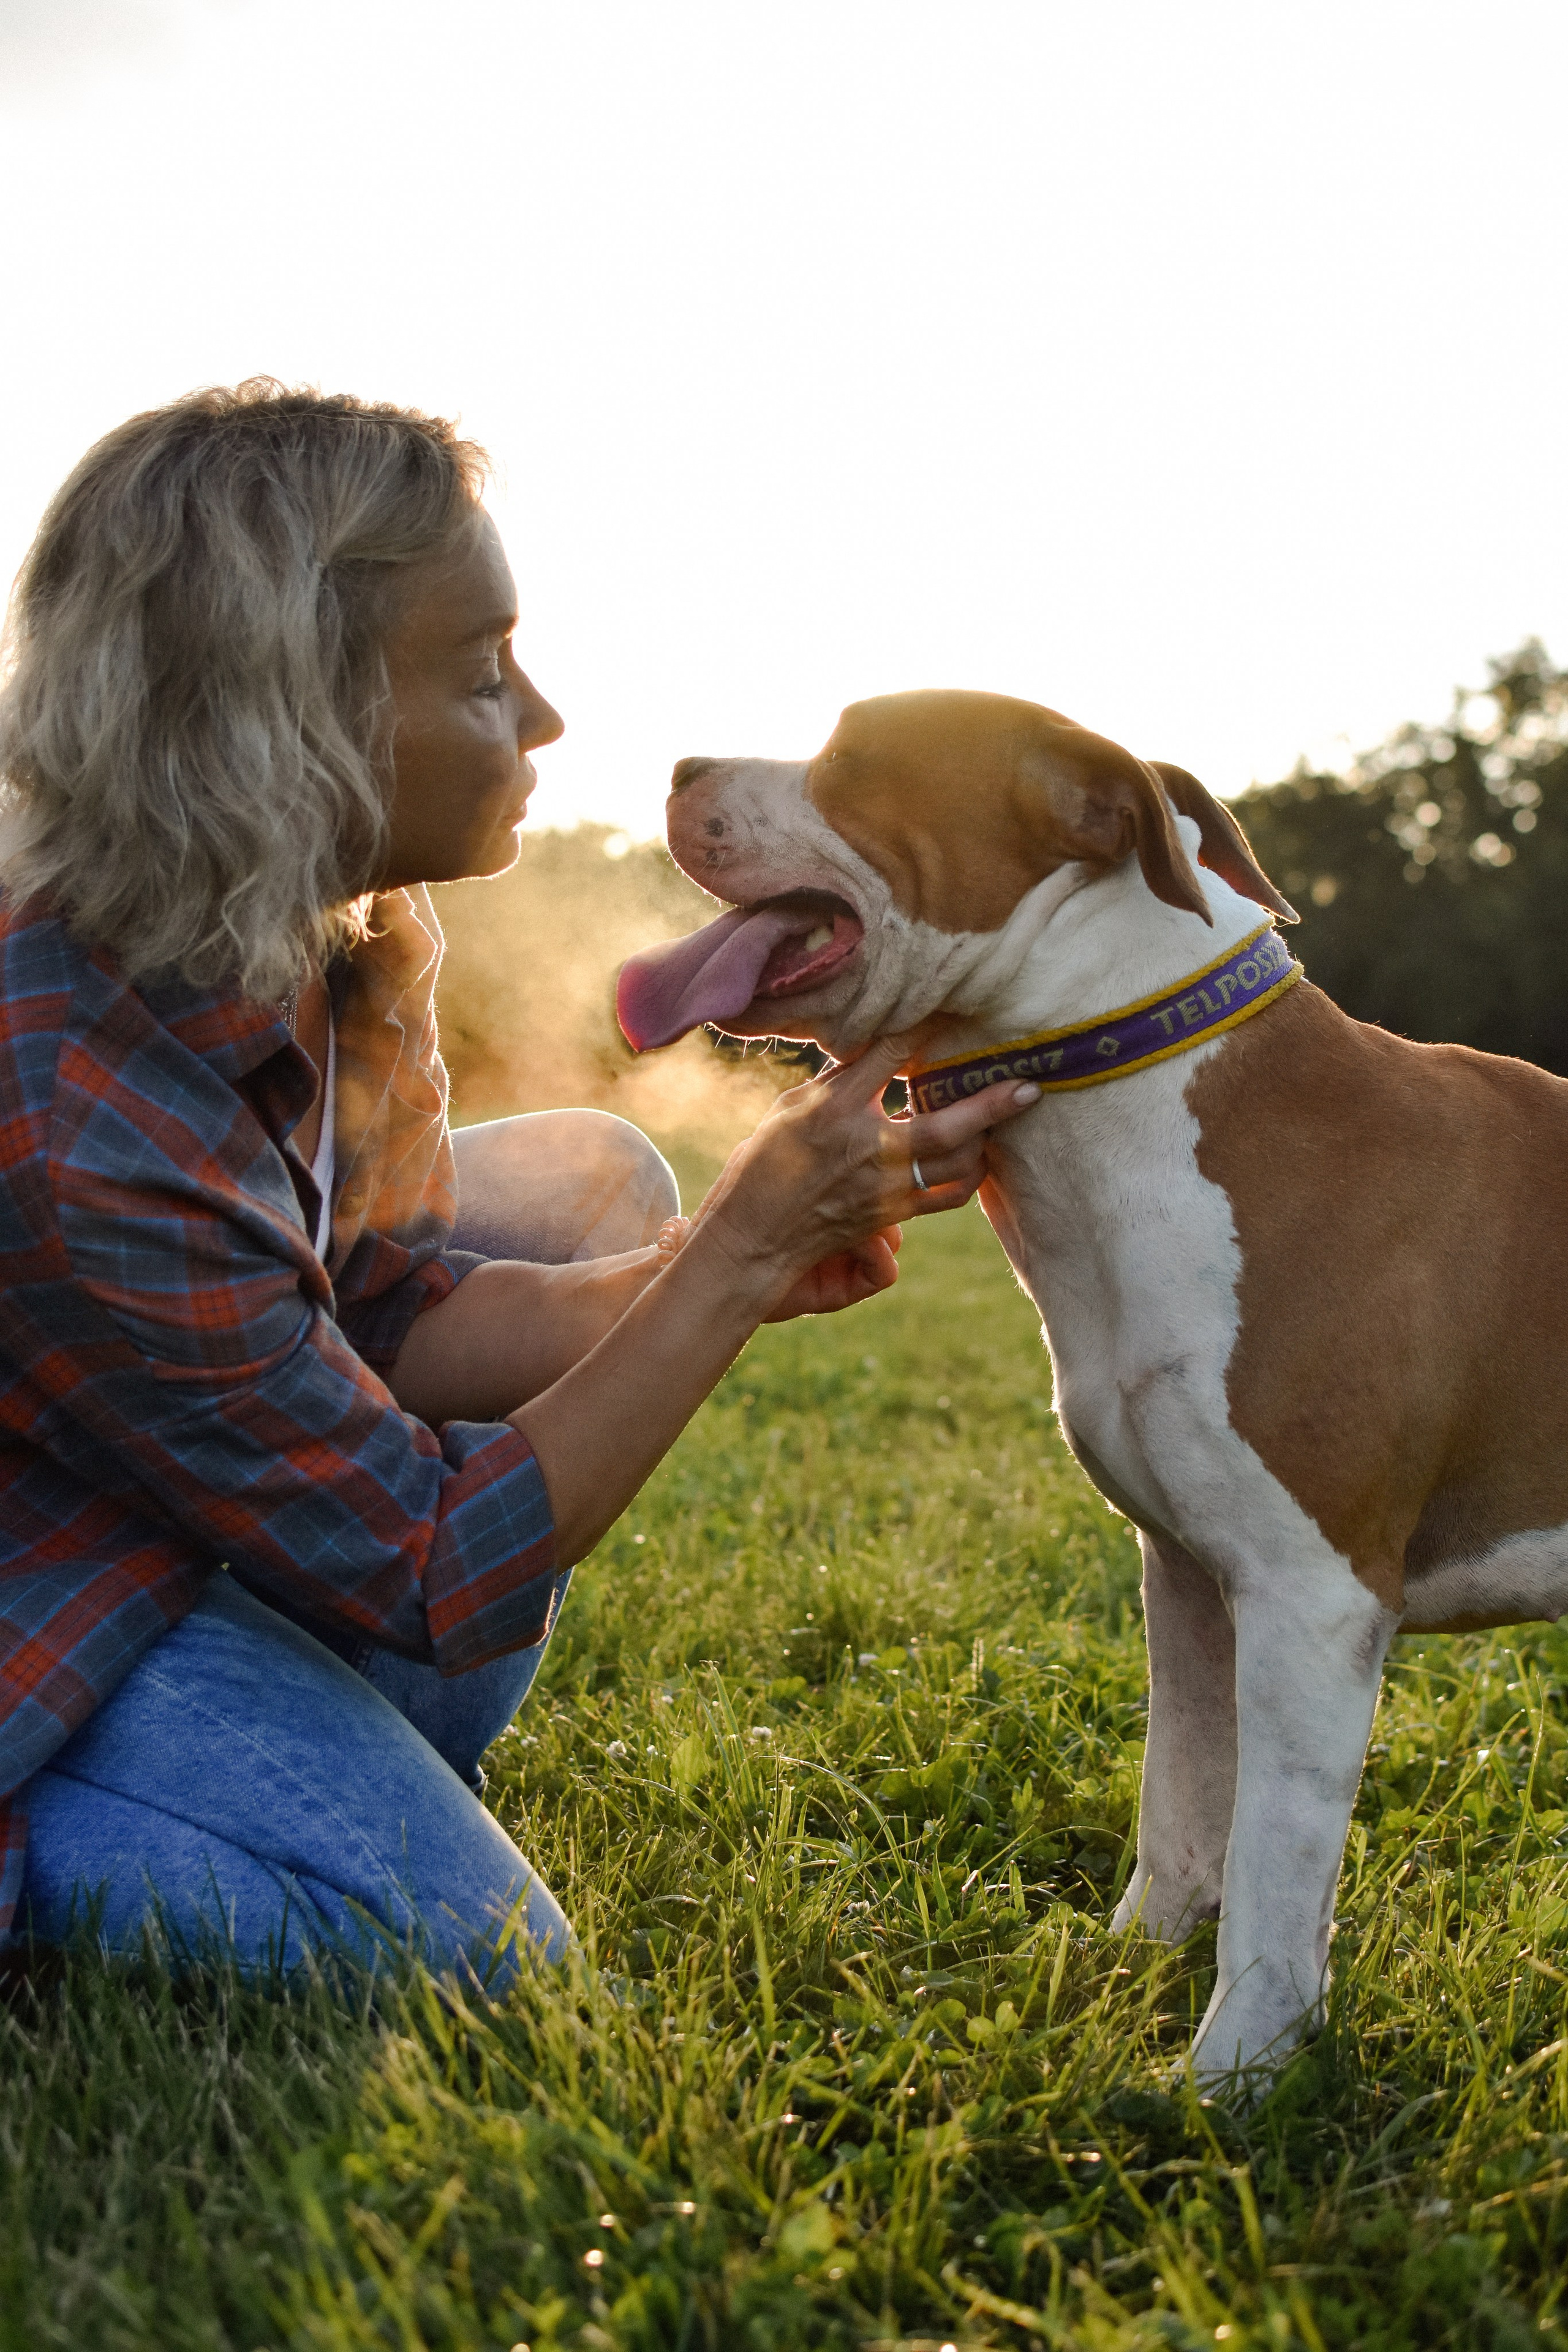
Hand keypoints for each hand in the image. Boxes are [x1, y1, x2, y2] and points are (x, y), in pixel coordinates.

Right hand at [686, 1031, 1041, 1315]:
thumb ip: (838, 1080)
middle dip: (993, 1103)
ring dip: (985, 1142)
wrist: (754, 1236)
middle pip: (944, 1124)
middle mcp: (864, 1148)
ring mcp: (882, 1187)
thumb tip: (878, 1049)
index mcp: (833, 1109)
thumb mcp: (790, 1107)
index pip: (888, 1054)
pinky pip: (946, 1196)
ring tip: (1002, 1120)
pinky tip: (977, 1160)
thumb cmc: (764, 1165)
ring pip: (956, 1167)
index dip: (926, 1028)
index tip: (955, 1009)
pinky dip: (969, 1177)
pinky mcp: (891, 1215)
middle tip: (1030, 1086)